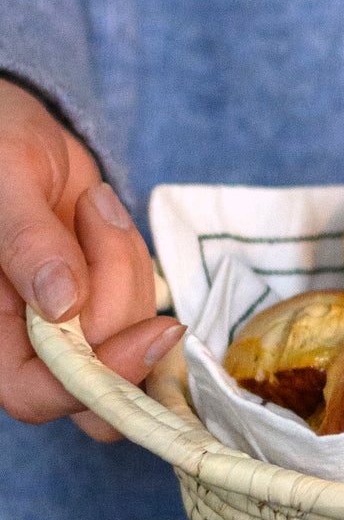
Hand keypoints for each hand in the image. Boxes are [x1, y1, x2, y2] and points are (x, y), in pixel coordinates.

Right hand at [0, 78, 181, 440]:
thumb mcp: (4, 178)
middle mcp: (25, 339)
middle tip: (98, 219)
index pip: (34, 393)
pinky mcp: (102, 299)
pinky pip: (143, 297)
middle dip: (123, 308)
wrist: (12, 127)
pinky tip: (100, 216)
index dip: (94, 378)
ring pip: (131, 333)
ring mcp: (68, 323)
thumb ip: (27, 241)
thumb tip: (62, 304)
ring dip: (126, 262)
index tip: (153, 333)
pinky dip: (136, 256)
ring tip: (87, 203)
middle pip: (101, 378)